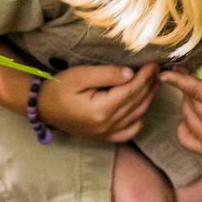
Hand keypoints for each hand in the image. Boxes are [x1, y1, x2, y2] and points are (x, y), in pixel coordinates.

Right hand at [36, 62, 160, 141]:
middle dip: (149, 85)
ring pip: (136, 116)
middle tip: (158, 70)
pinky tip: (142, 108)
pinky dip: (138, 120)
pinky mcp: (103, 137)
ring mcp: (105, 134)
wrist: (42, 107)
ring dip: (148, 99)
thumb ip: (106, 74)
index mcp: (101, 110)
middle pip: (136, 103)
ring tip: (155, 83)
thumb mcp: (80, 76)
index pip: (131, 91)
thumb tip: (130, 74)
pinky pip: (128, 132)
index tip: (153, 64)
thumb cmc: (59, 88)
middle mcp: (106, 125)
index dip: (145, 77)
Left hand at [160, 70, 201, 171]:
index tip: (164, 72)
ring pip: (186, 115)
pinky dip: (183, 125)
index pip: (194, 88)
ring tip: (198, 97)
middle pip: (189, 100)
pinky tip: (191, 119)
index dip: (177, 79)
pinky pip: (184, 137)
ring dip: (187, 103)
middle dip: (187, 87)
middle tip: (190, 79)